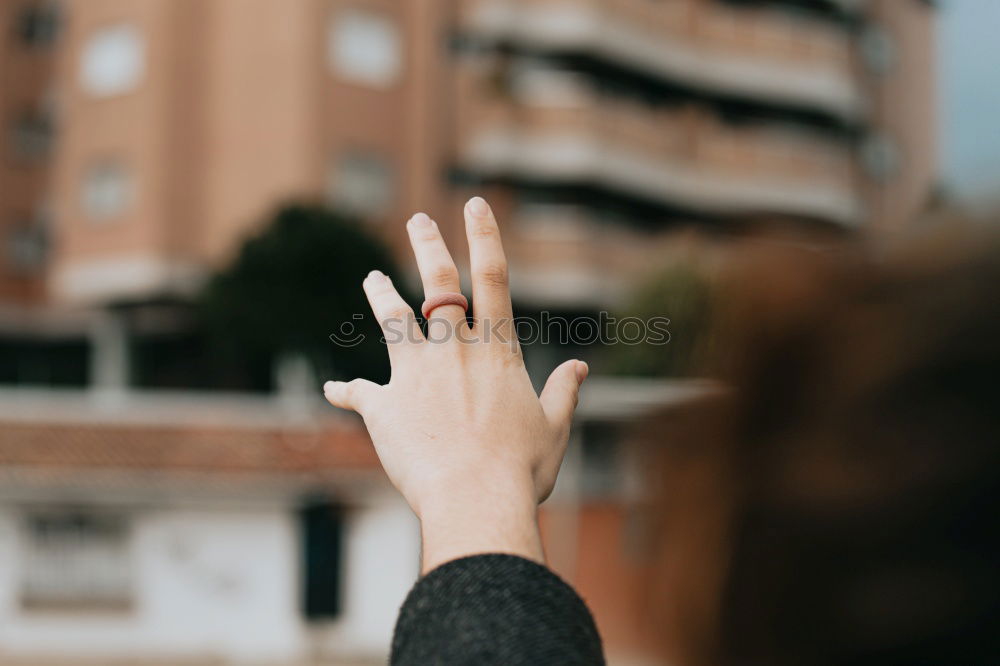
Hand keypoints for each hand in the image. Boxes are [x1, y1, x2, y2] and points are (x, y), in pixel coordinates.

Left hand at [323, 197, 587, 571]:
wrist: (474, 498)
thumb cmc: (520, 469)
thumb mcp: (554, 429)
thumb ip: (564, 394)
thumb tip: (581, 368)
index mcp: (496, 351)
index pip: (493, 278)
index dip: (484, 236)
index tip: (473, 204)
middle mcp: (454, 350)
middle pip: (438, 284)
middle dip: (428, 246)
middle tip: (418, 219)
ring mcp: (415, 374)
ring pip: (394, 319)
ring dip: (382, 294)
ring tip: (373, 278)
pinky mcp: (384, 405)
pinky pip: (359, 391)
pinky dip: (345, 391)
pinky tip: (332, 389)